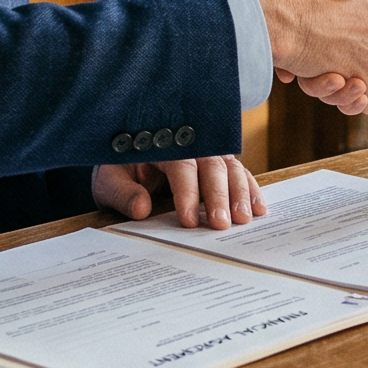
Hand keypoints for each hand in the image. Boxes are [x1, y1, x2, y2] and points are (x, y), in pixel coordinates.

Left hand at [92, 156, 264, 228]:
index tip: (189, 220)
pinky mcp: (219, 164)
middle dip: (218, 195)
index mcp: (162, 143)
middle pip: (211, 165)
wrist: (124, 160)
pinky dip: (251, 190)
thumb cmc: (118, 169)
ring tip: (245, 219)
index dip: (187, 192)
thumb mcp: (109, 181)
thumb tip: (141, 209)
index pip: (180, 165)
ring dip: (240, 193)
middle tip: (222, 224)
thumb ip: (123, 194)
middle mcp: (190, 144)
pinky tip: (258, 209)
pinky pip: (239, 173)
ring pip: (230, 167)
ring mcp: (207, 152)